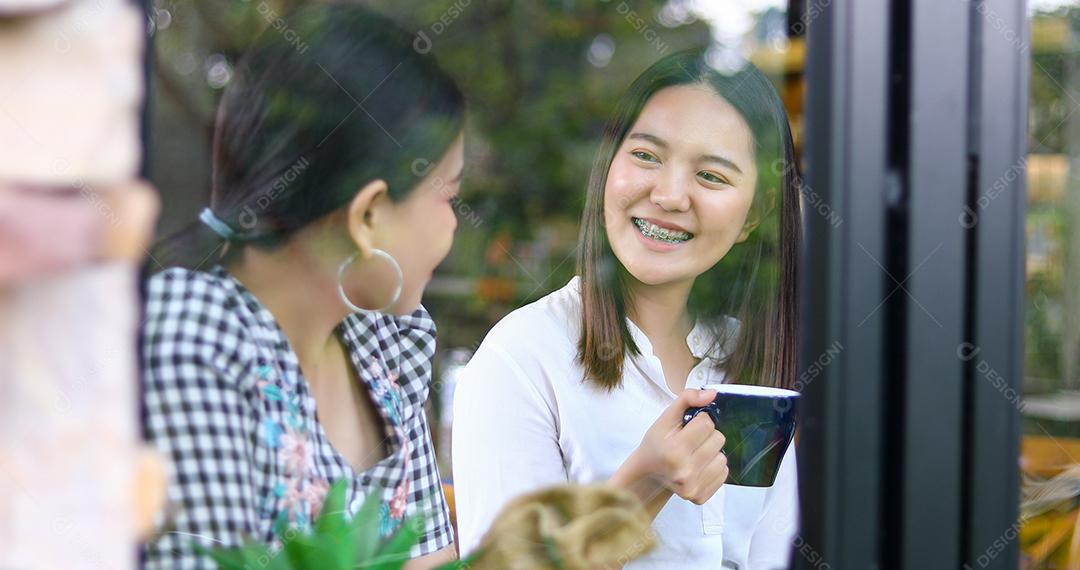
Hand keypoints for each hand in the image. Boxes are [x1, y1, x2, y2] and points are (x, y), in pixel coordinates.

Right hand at [617, 388, 728, 507]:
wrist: (647, 474)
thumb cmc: (656, 444)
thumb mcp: (665, 418)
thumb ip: (687, 399)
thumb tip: (712, 394)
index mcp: (674, 451)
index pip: (707, 423)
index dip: (699, 421)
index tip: (687, 427)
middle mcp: (684, 472)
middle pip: (718, 439)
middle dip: (706, 436)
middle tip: (690, 441)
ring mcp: (693, 488)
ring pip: (723, 457)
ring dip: (712, 452)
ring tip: (695, 454)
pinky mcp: (700, 498)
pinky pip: (724, 473)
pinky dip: (713, 467)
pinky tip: (698, 466)